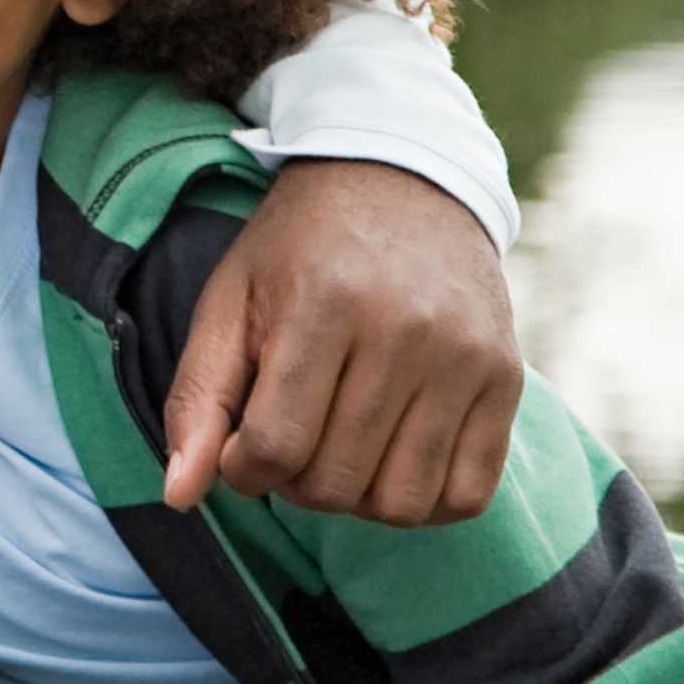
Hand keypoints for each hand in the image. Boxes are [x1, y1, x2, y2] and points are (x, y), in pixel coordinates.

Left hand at [161, 158, 521, 523]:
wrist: (402, 178)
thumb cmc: (299, 249)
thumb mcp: (229, 301)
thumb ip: (198, 398)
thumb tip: (179, 496)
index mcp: (324, 305)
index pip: (275, 447)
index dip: (243, 470)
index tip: (242, 447)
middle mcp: (405, 332)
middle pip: (336, 483)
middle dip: (294, 484)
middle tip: (291, 440)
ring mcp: (464, 358)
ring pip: (401, 505)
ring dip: (357, 499)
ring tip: (340, 449)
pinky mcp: (504, 377)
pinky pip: (467, 495)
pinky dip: (423, 502)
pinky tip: (392, 459)